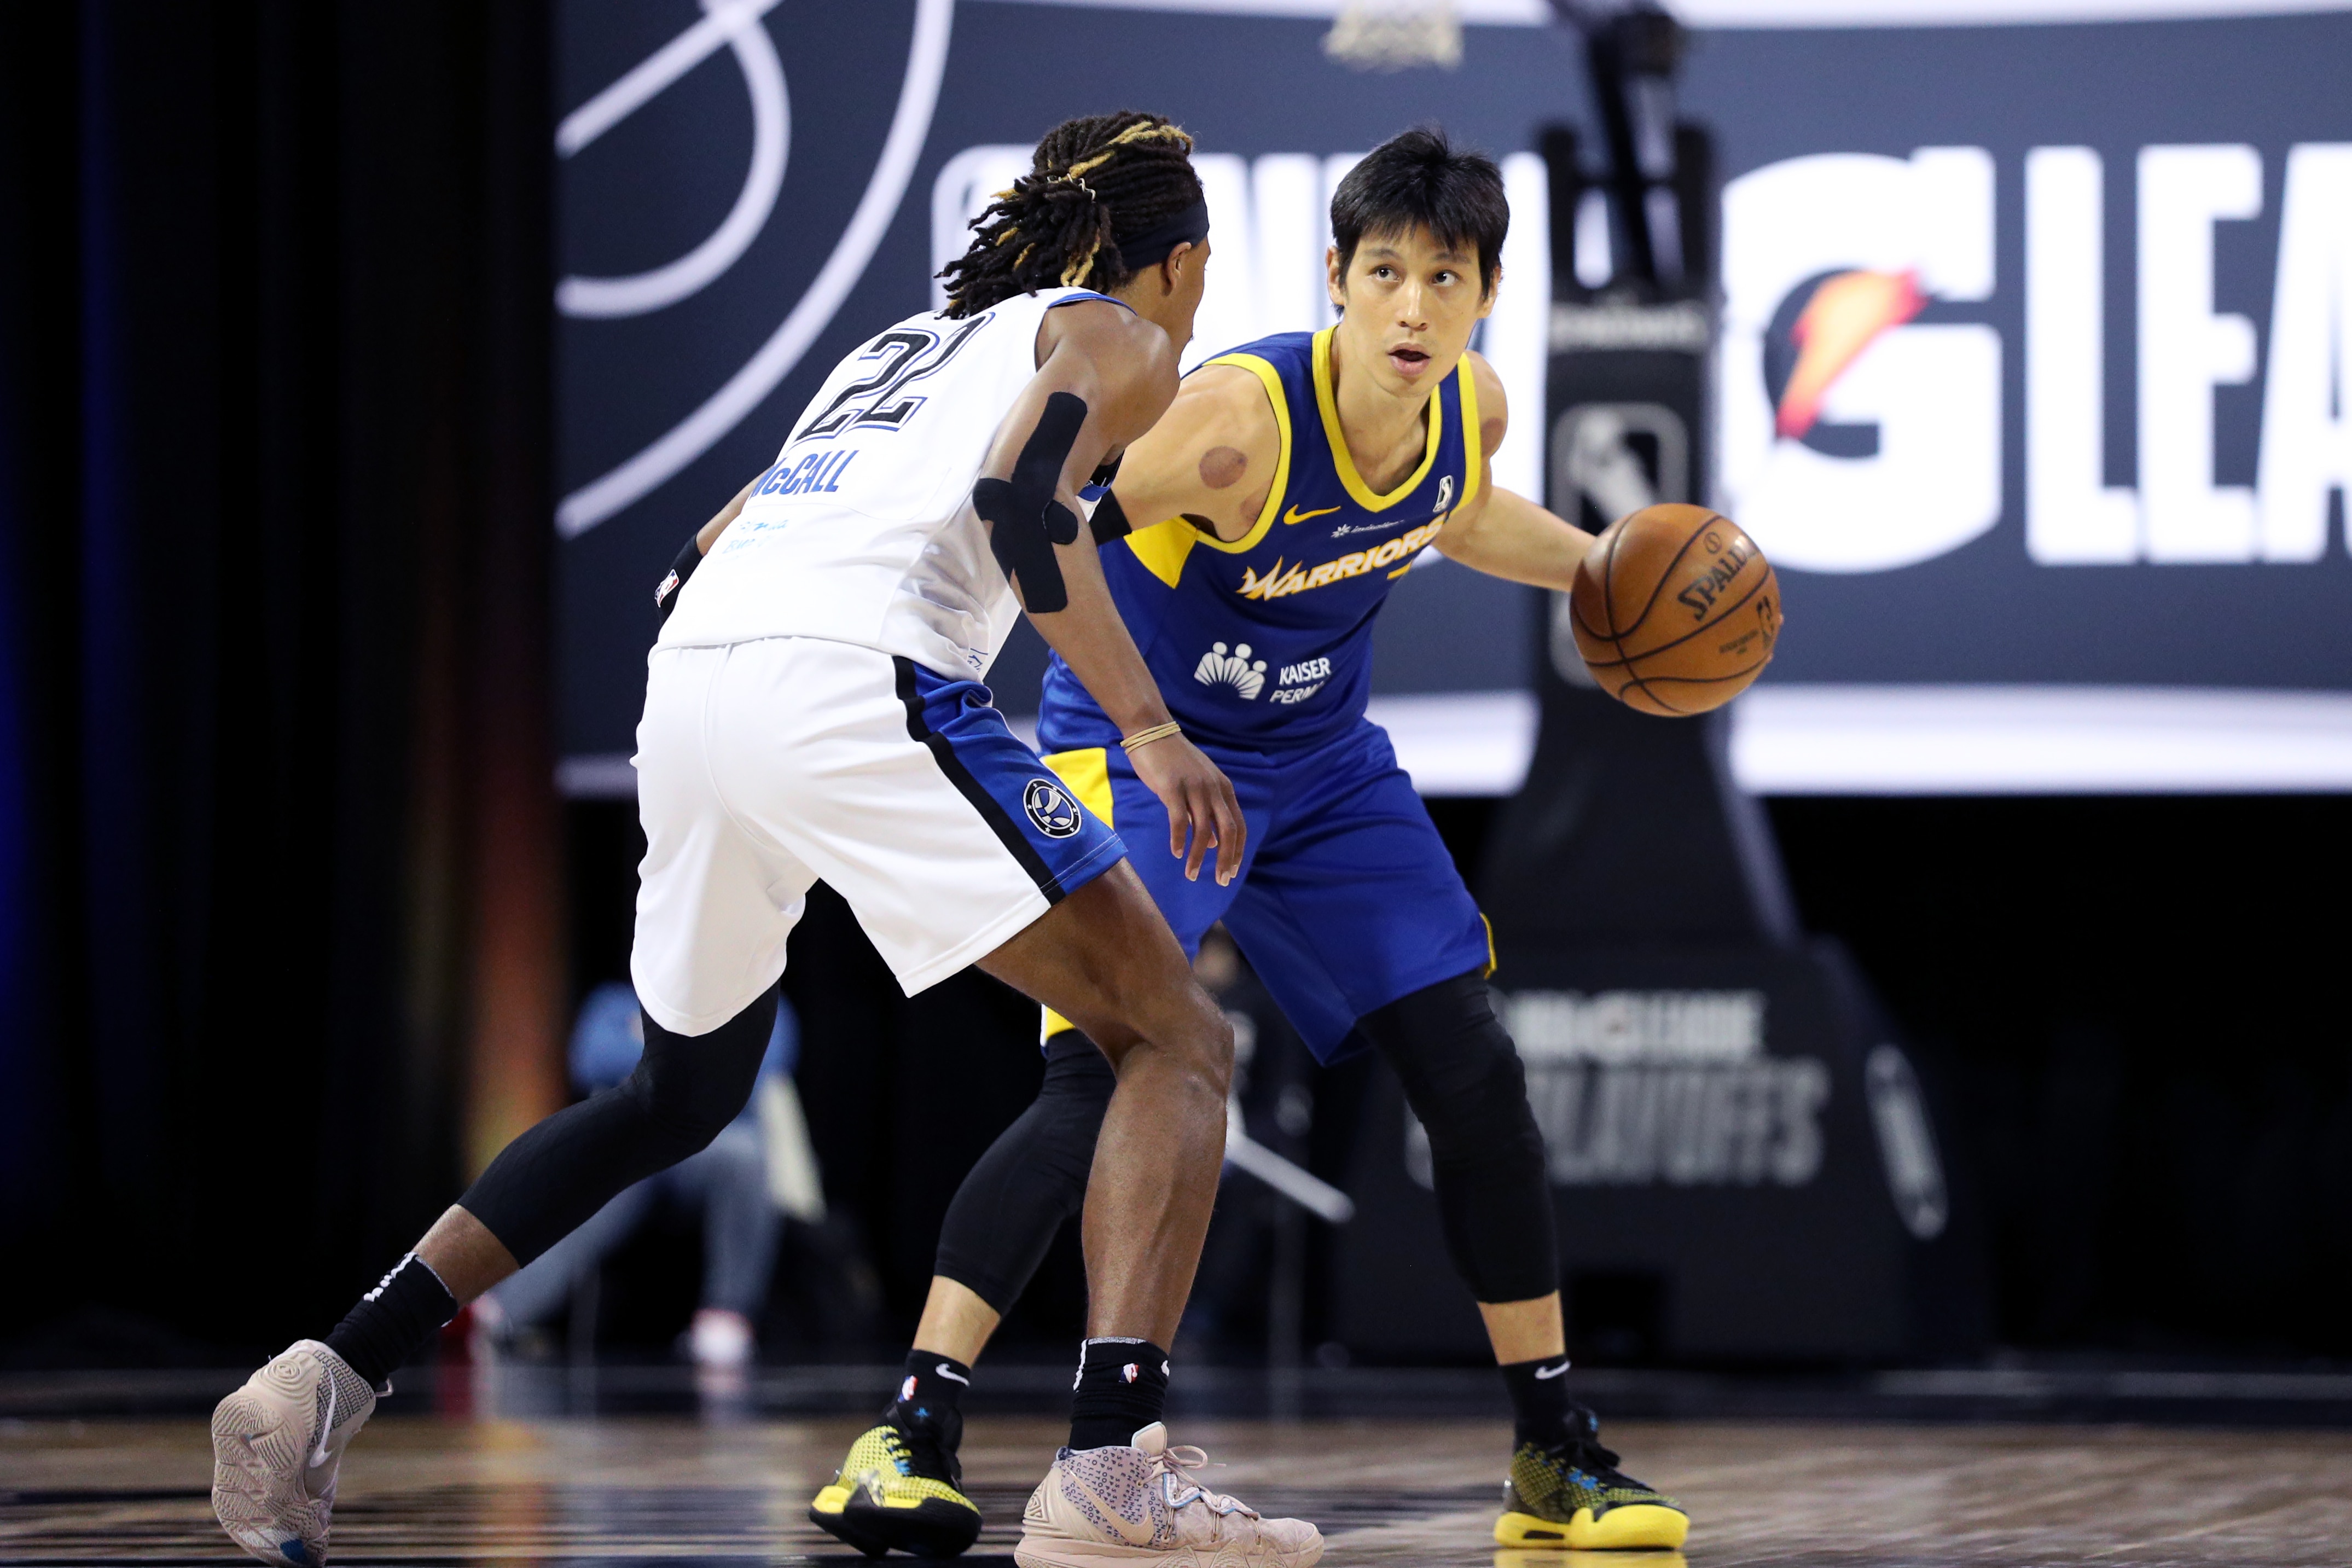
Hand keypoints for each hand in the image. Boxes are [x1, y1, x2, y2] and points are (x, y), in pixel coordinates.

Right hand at [1126, 734, 1245, 884]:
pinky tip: (1175, 853)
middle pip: (1228, 831)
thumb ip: (1206, 812)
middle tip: (1219, 881)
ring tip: (1191, 875)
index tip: (1231, 872)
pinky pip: (1179, 820)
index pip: (1239, 825)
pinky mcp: (1172, 787)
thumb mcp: (1197, 785)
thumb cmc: (1173, 762)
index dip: (1237, 851)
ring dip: (1197, 857)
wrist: (1152, 732)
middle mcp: (1214, 788)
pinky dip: (1179, 840)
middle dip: (1225, 860)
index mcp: (1223, 788)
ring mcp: (1194, 787)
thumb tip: (1212, 842)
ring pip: (1203, 830)